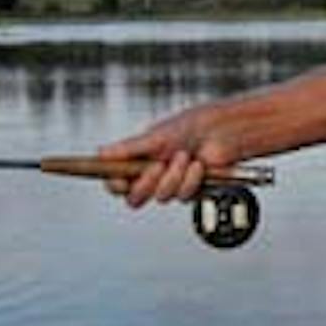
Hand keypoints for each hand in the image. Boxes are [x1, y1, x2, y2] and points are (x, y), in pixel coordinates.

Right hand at [96, 104, 247, 207]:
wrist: (223, 132)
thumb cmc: (190, 126)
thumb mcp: (156, 136)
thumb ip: (129, 149)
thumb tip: (101, 153)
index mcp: (138, 160)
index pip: (116, 182)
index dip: (115, 185)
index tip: (121, 180)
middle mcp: (151, 175)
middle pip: (135, 198)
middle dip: (147, 184)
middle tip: (158, 166)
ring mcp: (170, 184)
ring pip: (161, 197)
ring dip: (174, 176)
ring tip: (184, 156)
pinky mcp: (189, 191)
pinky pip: (183, 196)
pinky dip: (191, 179)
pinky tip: (197, 165)